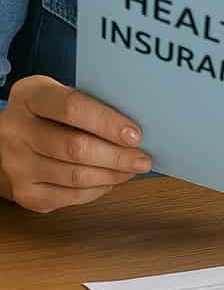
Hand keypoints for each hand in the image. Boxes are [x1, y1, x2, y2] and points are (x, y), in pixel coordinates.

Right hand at [0, 76, 151, 212]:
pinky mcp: (22, 192)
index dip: (107, 122)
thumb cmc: (48, 112)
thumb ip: (91, 102)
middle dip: (117, 156)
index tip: (135, 134)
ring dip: (111, 175)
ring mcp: (17, 164)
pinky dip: (96, 190)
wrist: (7, 138)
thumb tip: (135, 124)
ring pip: (73, 176)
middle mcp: (17, 131)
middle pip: (74, 147)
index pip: (72, 107)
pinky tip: (111, 181)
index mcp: (31, 97)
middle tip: (143, 159)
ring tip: (132, 169)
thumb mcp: (61, 93)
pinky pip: (67, 196)